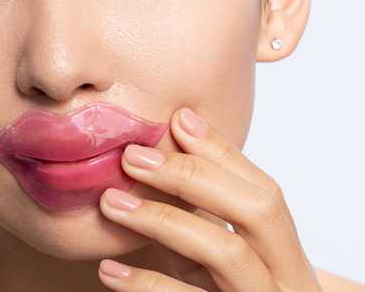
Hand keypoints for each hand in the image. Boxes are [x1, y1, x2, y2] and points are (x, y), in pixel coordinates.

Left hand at [97, 108, 320, 290]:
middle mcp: (287, 282)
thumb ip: (204, 212)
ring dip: (164, 219)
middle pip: (257, 212)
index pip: (265, 193)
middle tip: (133, 157)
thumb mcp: (219, 258)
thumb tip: (176, 132)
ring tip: (110, 202)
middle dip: (194, 176)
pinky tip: (109, 269)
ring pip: (227, 254)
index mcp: (286, 256)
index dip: (221, 153)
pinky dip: (147, 284)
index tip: (175, 121)